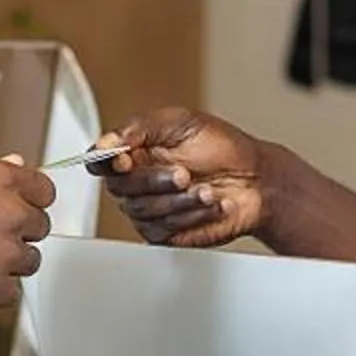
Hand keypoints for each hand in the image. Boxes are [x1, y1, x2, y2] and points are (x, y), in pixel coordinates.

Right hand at [0, 149, 52, 314]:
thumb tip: (9, 163)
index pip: (44, 190)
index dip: (30, 198)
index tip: (21, 205)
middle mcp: (8, 215)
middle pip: (39, 226)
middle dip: (16, 230)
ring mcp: (3, 254)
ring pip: (28, 261)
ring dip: (7, 261)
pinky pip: (11, 293)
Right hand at [92, 110, 268, 248]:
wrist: (256, 179)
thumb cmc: (221, 147)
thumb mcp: (180, 122)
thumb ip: (139, 128)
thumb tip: (105, 143)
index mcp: (134, 153)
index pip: (99, 162)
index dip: (106, 163)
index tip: (124, 160)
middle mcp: (137, 183)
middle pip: (120, 189)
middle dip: (155, 182)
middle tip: (183, 173)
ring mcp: (150, 209)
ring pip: (144, 211)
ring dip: (180, 200)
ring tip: (207, 190)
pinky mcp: (166, 234)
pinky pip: (164, 230)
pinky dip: (192, 215)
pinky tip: (213, 204)